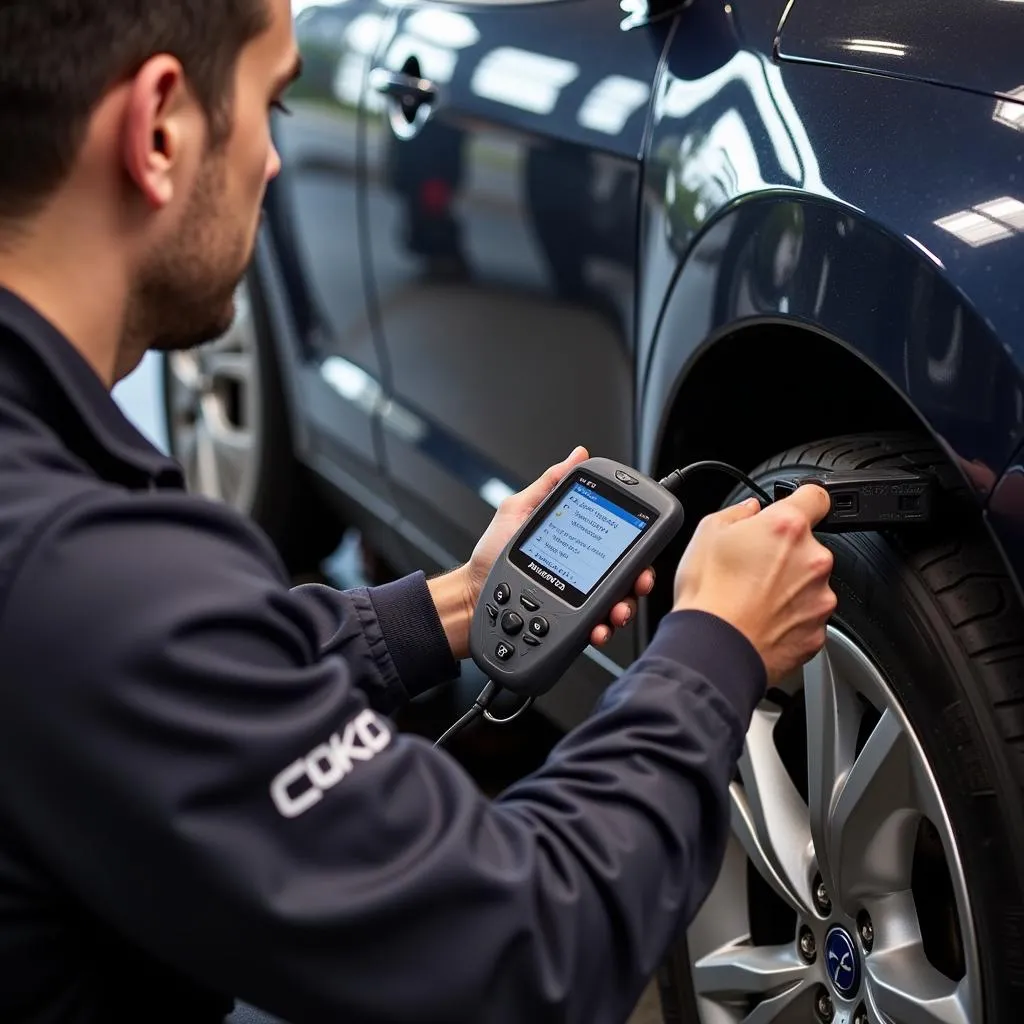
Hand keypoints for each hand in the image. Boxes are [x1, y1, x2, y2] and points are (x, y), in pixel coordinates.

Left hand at [464, 446, 654, 647]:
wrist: (472, 593)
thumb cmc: (491, 553)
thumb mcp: (519, 510)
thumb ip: (549, 484)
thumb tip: (577, 455)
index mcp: (577, 543)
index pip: (617, 542)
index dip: (637, 545)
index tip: (641, 548)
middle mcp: (583, 571)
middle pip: (626, 575)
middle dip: (639, 580)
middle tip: (636, 583)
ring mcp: (577, 599)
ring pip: (617, 605)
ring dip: (624, 608)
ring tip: (614, 612)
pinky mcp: (568, 622)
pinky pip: (594, 626)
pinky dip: (602, 629)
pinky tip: (597, 628)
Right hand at [672, 485, 836, 685]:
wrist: (713, 649)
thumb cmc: (708, 595)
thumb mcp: (707, 534)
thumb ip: (736, 513)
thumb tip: (749, 511)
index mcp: (787, 527)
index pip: (816, 496)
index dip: (802, 501)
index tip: (794, 509)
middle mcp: (813, 560)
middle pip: (809, 546)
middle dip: (786, 553)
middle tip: (753, 566)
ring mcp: (820, 598)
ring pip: (809, 583)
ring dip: (789, 586)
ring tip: (753, 598)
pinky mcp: (818, 631)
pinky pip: (807, 616)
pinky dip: (789, 617)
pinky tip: (761, 620)